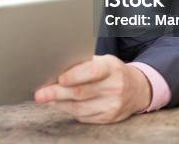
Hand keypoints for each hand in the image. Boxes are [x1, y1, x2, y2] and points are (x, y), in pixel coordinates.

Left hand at [34, 55, 151, 123]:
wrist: (138, 89)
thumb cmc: (112, 71)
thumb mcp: (104, 61)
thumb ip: (84, 63)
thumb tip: (56, 66)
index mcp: (111, 68)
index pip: (91, 71)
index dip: (73, 76)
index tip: (58, 78)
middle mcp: (114, 87)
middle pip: (81, 92)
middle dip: (57, 93)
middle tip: (40, 94)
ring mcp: (113, 105)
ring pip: (79, 108)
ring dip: (59, 103)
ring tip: (46, 98)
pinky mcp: (109, 118)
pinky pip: (84, 116)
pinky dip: (69, 110)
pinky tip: (60, 104)